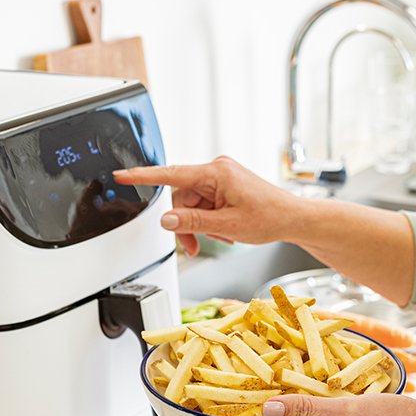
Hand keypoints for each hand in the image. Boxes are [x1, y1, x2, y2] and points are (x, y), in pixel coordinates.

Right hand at [113, 156, 299, 256]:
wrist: (293, 218)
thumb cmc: (270, 217)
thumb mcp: (227, 225)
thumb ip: (192, 222)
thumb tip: (166, 220)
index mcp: (216, 172)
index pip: (171, 174)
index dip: (143, 176)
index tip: (122, 174)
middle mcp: (217, 170)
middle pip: (181, 197)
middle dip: (184, 223)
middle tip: (193, 245)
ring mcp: (220, 178)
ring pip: (191, 204)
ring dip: (197, 225)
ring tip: (217, 238)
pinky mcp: (224, 186)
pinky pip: (203, 204)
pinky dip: (208, 220)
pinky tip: (223, 231)